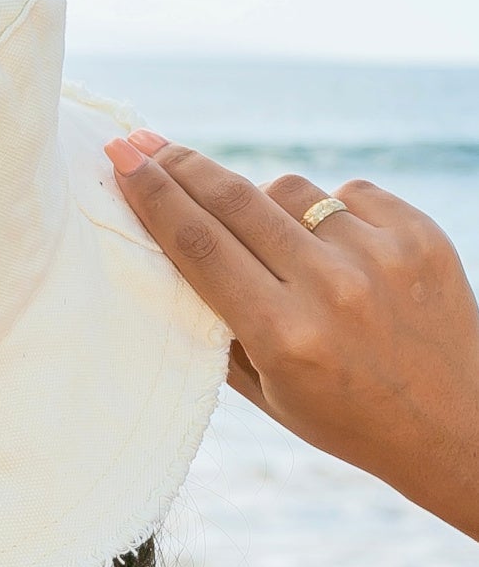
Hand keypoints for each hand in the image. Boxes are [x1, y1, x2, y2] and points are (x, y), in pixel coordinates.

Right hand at [104, 127, 478, 541]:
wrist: (459, 424)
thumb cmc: (347, 416)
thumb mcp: (266, 392)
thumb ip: (218, 326)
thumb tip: (168, 249)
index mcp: (283, 335)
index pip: (199, 245)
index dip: (152, 195)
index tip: (122, 158)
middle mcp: (331, 288)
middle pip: (234, 201)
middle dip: (180, 166)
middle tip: (143, 141)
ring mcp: (380, 255)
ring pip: (288, 189)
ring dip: (261, 201)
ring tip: (264, 235)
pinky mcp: (419, 234)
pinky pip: (345, 193)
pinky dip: (325, 211)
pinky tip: (331, 247)